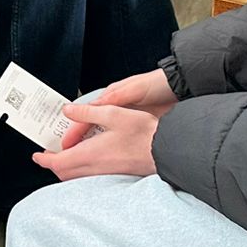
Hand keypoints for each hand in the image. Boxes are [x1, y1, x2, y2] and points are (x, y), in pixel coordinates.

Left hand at [35, 104, 160, 179]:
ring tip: (67, 155)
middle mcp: (95, 168)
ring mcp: (106, 175)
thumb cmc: (144, 132)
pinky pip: (90, 177)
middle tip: (49, 154)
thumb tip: (67, 110)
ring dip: (67, 168)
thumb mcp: (113, 113)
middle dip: (54, 164)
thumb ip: (87, 112)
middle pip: (65, 173)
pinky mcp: (116, 177)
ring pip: (77, 177)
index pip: (58, 162)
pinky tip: (89, 159)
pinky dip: (81, 170)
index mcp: (90, 154)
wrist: (168, 151)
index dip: (44, 159)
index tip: (37, 155)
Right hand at [55, 67, 175, 149]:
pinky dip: (105, 149)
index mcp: (111, 97)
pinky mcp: (135, 128)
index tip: (65, 144)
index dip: (75, 130)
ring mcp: (125, 120)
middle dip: (77, 140)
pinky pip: (115, 141)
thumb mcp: (134, 90)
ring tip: (78, 160)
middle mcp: (115, 108)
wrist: (181, 89)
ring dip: (89, 146)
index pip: (87, 116)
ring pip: (101, 135)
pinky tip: (103, 159)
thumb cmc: (159, 86)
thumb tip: (88, 106)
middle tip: (65, 155)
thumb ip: (113, 98)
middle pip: (90, 126)